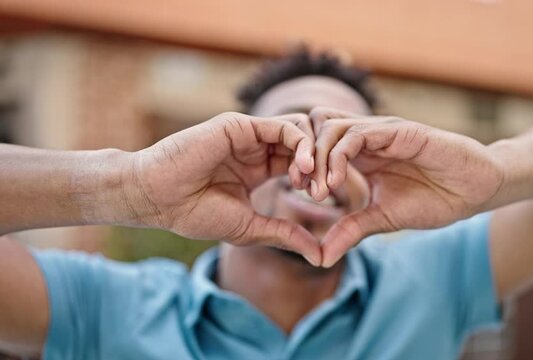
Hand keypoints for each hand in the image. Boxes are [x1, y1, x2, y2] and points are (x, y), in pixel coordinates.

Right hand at [129, 112, 320, 264]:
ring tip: (310, 183)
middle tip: (322, 192)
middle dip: (321, 167)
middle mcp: (257, 148)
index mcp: (259, 168)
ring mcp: (250, 135)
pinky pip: (283, 126)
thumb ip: (286, 235)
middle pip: (305, 145)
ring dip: (314, 155)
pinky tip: (303, 168)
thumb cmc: (195, 214)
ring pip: (300, 131)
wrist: (158, 199)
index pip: (301, 164)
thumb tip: (321, 256)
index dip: (317, 180)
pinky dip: (300, 144)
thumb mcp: (250, 228)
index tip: (322, 202)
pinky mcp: (241, 125)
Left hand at [309, 108, 503, 266]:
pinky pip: (358, 134)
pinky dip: (339, 156)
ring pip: (332, 127)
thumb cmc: (435, 199)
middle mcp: (367, 138)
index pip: (318, 145)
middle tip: (300, 189)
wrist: (477, 189)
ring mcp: (382, 131)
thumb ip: (352, 230)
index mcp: (361, 154)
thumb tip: (321, 258)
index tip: (297, 193)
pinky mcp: (399, 131)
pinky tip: (337, 183)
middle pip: (317, 130)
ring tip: (320, 191)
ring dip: (318, 157)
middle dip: (303, 158)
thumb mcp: (384, 219)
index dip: (303, 165)